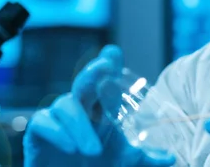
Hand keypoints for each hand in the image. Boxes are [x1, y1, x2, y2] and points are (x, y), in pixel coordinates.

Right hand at [23, 45, 174, 166]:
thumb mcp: (124, 161)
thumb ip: (146, 158)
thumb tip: (170, 157)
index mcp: (102, 108)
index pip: (106, 80)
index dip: (108, 63)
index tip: (113, 53)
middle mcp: (81, 108)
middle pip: (85, 82)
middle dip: (93, 72)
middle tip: (105, 68)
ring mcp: (59, 119)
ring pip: (66, 105)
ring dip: (80, 125)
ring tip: (94, 151)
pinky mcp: (38, 133)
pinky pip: (43, 122)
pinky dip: (58, 132)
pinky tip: (71, 147)